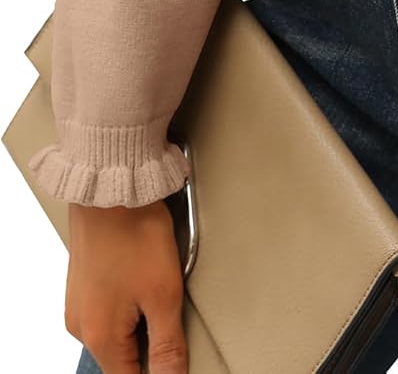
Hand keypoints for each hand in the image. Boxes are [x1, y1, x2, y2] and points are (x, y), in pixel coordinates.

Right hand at [65, 200, 187, 373]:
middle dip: (149, 345)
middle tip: (170, 314)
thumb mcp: (163, 294)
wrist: (111, 188)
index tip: (172, 356)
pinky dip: (129, 304)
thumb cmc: (135, 234)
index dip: (157, 373)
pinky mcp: (84, 285)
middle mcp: (82, 327)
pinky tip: (144, 279)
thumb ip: (167, 345)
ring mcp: (79, 305)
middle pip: (122, 359)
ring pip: (116, 334)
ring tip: (158, 290)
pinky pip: (109, 310)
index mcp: (100, 338)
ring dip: (140, 324)